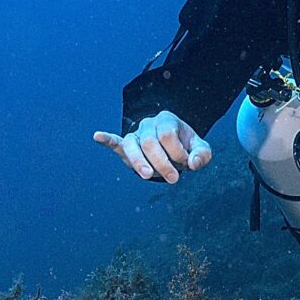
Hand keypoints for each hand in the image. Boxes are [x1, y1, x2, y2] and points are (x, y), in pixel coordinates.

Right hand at [94, 112, 212, 183]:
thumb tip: (193, 163)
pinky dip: (106, 140)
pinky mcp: (127, 147)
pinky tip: (97, 137)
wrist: (173, 148)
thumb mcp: (200, 149)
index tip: (186, 164)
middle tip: (173, 179)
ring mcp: (136, 135)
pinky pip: (116, 142)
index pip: (167, 134)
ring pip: (132, 146)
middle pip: (150, 142)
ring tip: (147, 176)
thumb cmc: (187, 148)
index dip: (177, 151)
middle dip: (162, 163)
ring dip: (139, 162)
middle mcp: (148, 124)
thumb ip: (202, 155)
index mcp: (167, 120)